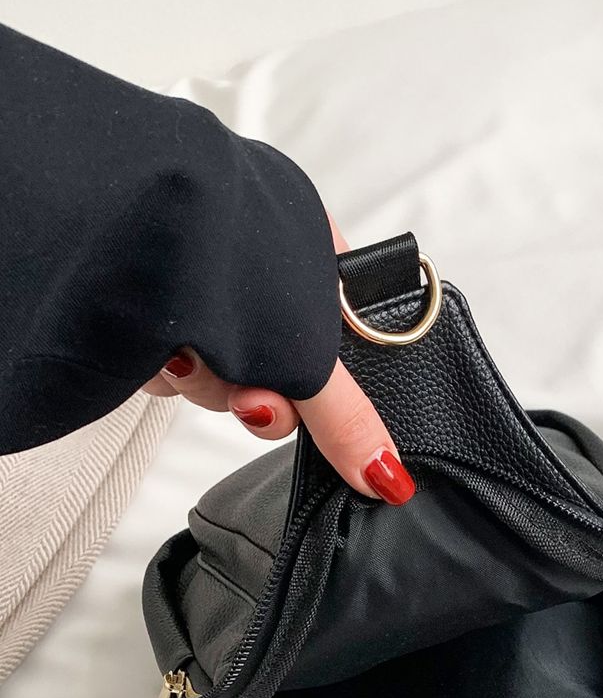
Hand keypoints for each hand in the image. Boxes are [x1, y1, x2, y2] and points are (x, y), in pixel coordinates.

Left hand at [141, 213, 414, 504]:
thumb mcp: (307, 351)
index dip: (324, 384)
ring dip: (208, 383)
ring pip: (220, 372)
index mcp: (308, 243)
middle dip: (256, 391)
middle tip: (250, 392)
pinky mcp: (146, 307)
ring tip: (190, 352)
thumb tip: (389, 476)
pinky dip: (164, 369)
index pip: (335, 339)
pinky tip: (154, 346)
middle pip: (275, 368)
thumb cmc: (225, 249)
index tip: (305, 400)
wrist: (119, 222)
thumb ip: (347, 417)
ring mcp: (198, 281)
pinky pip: (171, 362)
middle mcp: (255, 257)